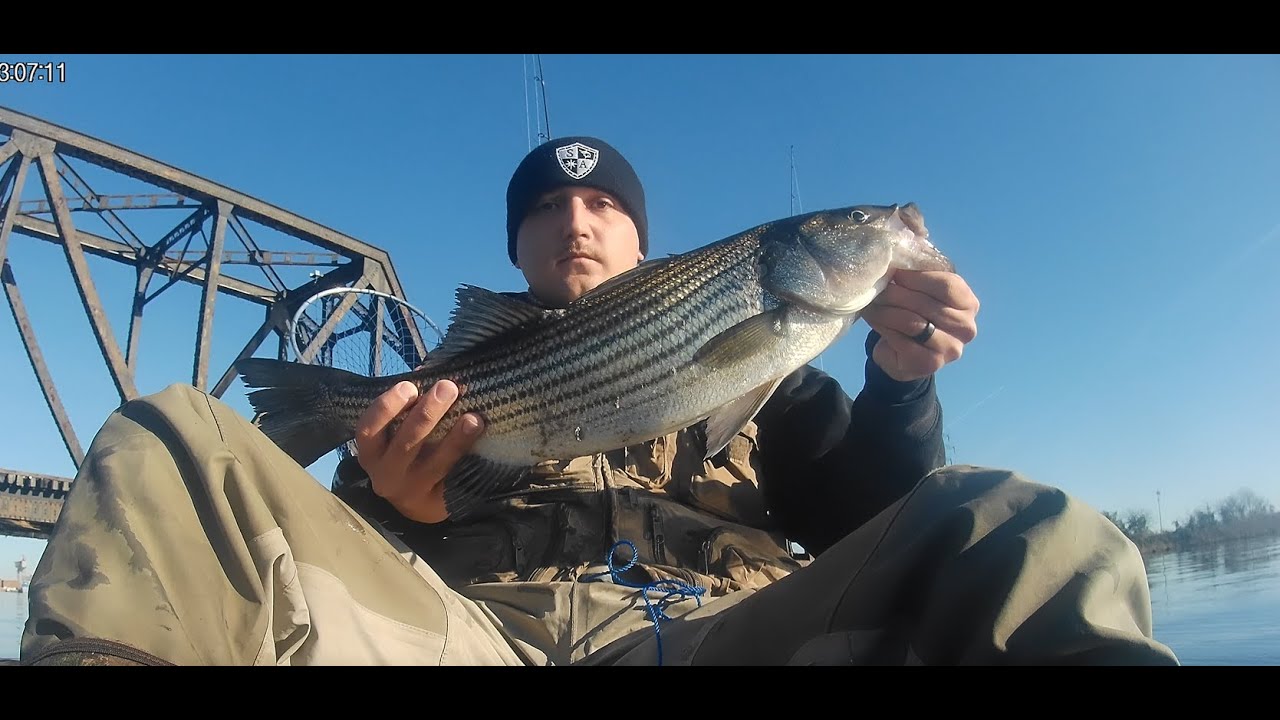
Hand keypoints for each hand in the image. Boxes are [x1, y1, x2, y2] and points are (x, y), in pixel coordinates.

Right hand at [354, 379, 484, 523]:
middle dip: (427, 414)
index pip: (369, 429)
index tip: (410, 386)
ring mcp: (413, 493)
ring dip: (455, 439)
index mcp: (372, 453)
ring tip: (474, 418)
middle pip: (405, 445)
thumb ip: (409, 405)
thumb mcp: (398, 431)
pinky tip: (481, 442)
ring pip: (435, 465)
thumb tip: (430, 372)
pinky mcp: (438, 505)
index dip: (387, 407)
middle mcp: (386, 476)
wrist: (419, 501)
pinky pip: (456, 481)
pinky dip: (469, 459)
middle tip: (448, 388)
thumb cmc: (408, 450)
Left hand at [861, 270, 979, 382]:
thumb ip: (921, 267)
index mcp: (968, 303)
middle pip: (927, 304)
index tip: (895, 271)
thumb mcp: (921, 288)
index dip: (918, 277)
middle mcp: (966, 327)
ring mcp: (951, 348)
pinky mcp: (931, 364)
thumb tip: (909, 237)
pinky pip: (903, 341)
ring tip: (872, 303)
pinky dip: (885, 328)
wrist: (905, 352)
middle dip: (897, 293)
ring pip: (913, 322)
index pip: (947, 285)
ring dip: (887, 310)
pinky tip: (875, 320)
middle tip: (877, 288)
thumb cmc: (915, 312)